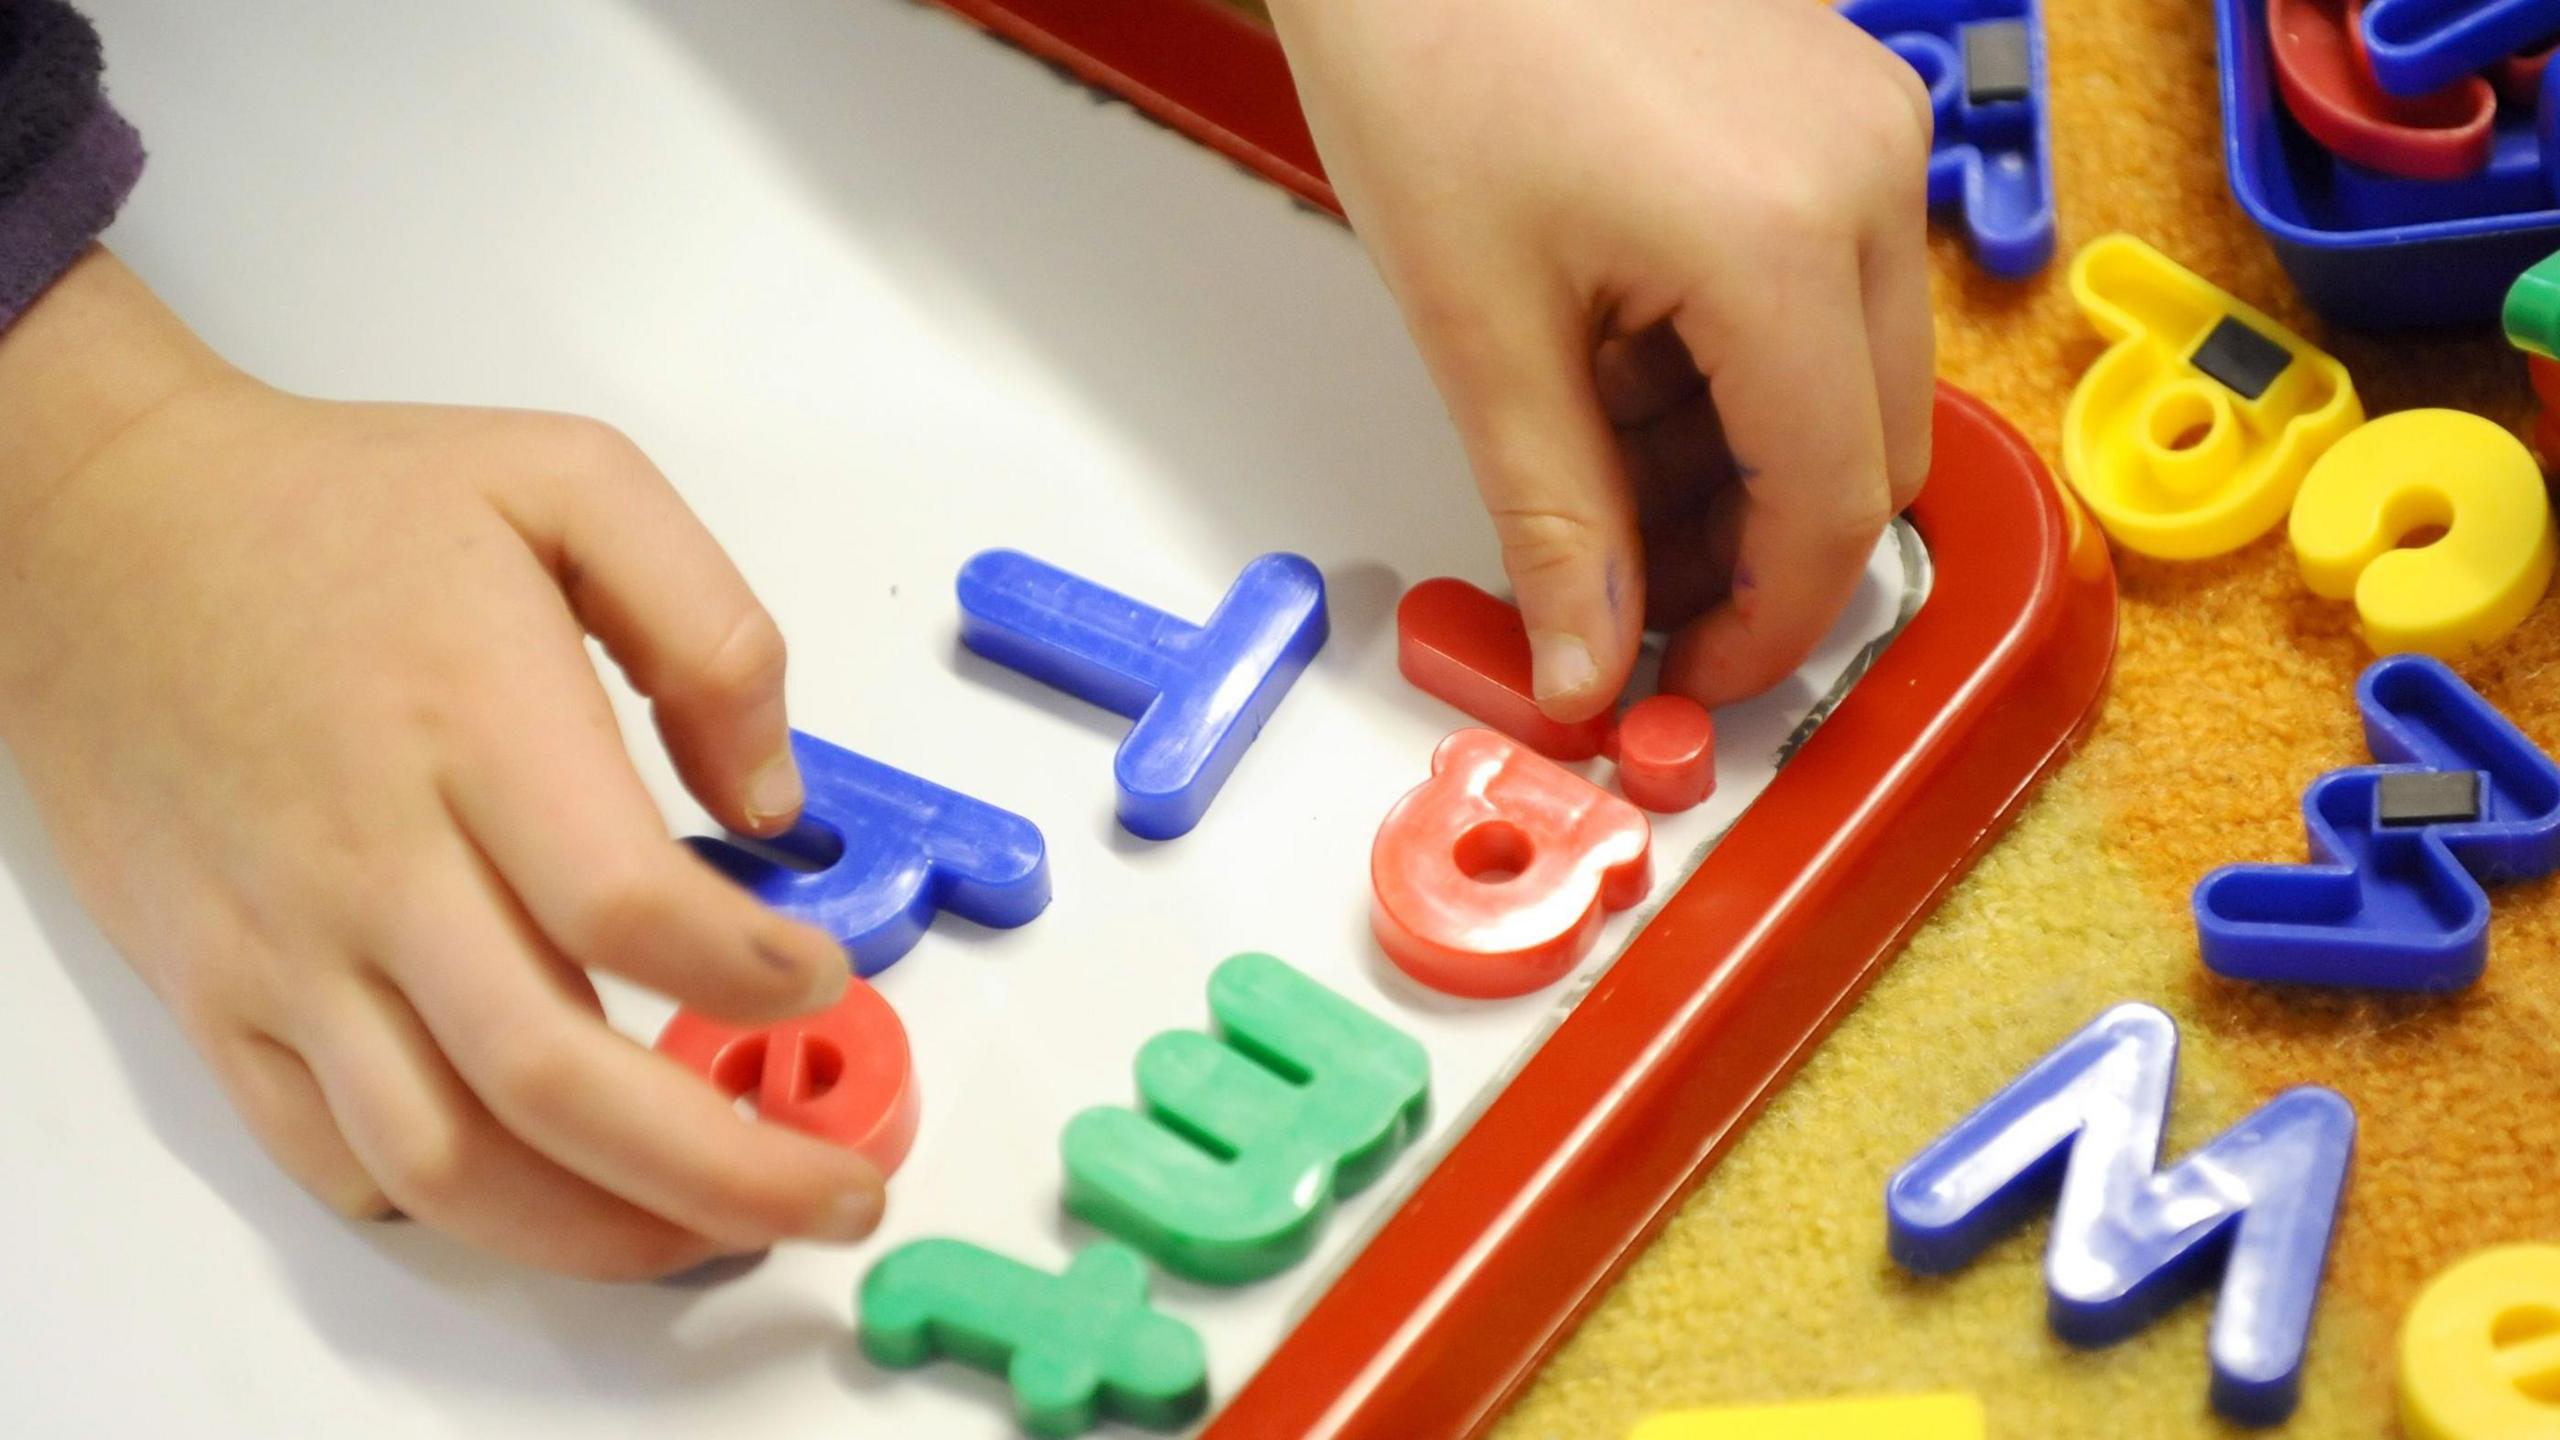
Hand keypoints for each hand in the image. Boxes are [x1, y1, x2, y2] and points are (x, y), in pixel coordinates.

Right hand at [0, 250, 882, 1278]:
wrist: (102, 534)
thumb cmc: (340, 509)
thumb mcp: (568, 480)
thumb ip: (708, 628)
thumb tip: (772, 803)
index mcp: (473, 722)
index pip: (626, 906)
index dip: (748, 975)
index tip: (820, 977)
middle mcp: (373, 859)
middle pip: (554, 1075)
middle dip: (723, 1167)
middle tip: (837, 1192)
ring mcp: (287, 946)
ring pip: (447, 1158)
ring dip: (600, 1228)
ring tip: (715, 1231)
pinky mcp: (220, 995)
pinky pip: (333, 1154)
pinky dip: (454, 1206)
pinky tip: (550, 1195)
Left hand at [1268, 0, 1935, 717]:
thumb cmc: (1428, 52)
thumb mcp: (1478, 326)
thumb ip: (1553, 518)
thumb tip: (1586, 668)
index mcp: (1782, 238)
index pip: (1831, 503)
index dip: (1765, 624)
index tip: (1686, 678)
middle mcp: (1866, 175)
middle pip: (1868, 448)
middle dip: (1754, 547)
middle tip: (1625, 589)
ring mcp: (1866, 126)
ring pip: (1854, 374)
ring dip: (1743, 456)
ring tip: (1593, 454)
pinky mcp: (1837, 103)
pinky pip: (1831, 284)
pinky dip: (1743, 361)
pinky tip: (1625, 357)